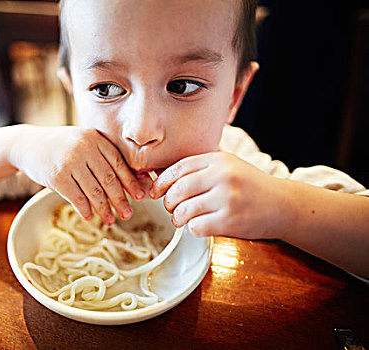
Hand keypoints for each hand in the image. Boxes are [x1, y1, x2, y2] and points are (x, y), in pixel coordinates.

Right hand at [9, 126, 144, 224]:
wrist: (28, 145)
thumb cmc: (62, 146)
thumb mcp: (83, 142)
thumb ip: (104, 156)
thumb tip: (135, 178)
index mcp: (95, 138)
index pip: (119, 164)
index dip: (131, 182)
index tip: (140, 197)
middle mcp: (85, 148)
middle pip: (109, 179)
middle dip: (120, 200)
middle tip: (128, 214)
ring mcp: (70, 162)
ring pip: (94, 191)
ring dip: (104, 209)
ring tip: (111, 220)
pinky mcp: (57, 177)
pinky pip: (77, 198)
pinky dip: (85, 210)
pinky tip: (90, 216)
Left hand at [149, 152, 291, 239]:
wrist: (282, 205)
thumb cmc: (249, 186)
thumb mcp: (227, 167)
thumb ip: (200, 169)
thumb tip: (161, 176)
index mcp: (219, 160)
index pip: (179, 168)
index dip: (161, 181)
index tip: (155, 191)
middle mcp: (223, 177)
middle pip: (178, 190)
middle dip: (168, 202)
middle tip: (170, 208)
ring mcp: (227, 199)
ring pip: (184, 210)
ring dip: (177, 217)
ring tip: (181, 219)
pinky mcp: (230, 221)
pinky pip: (196, 227)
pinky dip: (192, 228)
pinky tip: (199, 225)